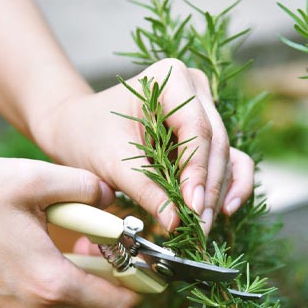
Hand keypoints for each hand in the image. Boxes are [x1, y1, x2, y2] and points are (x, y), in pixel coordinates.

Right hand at [0, 158, 140, 307]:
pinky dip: (67, 294)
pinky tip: (62, 261)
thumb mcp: (35, 181)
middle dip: (119, 291)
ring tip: (94, 256)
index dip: (140, 290)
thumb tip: (111, 198)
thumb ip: (85, 187)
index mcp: (50, 282)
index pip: (114, 304)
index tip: (151, 273)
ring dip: (93, 293)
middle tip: (125, 261)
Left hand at [34, 59, 253, 234]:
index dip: (198, 172)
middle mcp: (195, 90)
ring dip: (217, 193)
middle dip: (208, 190)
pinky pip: (228, 159)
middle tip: (199, 228)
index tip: (192, 208)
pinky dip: (229, 185)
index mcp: (171, 79)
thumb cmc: (89, 135)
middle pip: (216, 144)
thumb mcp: (113, 162)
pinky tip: (224, 210)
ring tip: (204, 226)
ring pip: (225, 156)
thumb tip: (175, 222)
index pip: (196, 129)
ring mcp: (203, 111)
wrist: (78, 129)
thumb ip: (146, 190)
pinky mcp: (204, 135)